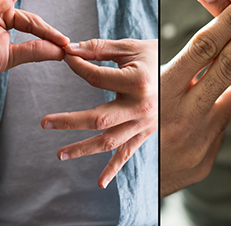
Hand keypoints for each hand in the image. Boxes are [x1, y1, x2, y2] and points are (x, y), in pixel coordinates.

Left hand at [40, 39, 157, 188]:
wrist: (185, 73)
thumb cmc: (154, 57)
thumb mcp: (130, 47)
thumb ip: (99, 48)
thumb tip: (69, 49)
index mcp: (138, 82)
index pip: (96, 78)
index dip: (77, 66)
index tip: (66, 58)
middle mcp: (142, 107)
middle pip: (98, 118)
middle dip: (69, 121)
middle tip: (44, 122)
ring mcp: (145, 123)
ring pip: (109, 141)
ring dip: (83, 149)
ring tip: (60, 154)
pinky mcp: (147, 133)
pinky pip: (128, 153)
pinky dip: (114, 169)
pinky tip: (100, 183)